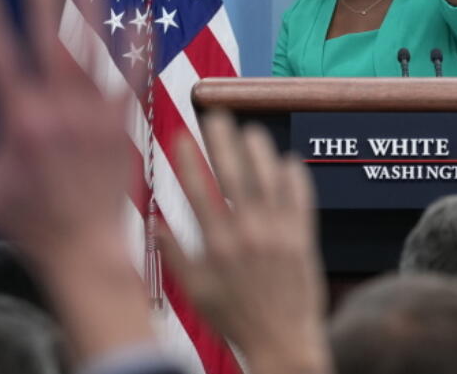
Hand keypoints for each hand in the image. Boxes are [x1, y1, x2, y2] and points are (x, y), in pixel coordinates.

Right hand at [0, 0, 152, 356]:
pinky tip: (139, 18)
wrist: (86, 247)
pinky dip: (136, 50)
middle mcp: (59, 113)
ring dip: (90, 13)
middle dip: (43, 2)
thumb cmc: (28, 222)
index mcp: (20, 124)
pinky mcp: (123, 124)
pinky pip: (132, 79)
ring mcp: (95, 116)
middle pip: (49, 46)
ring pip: (92, 54)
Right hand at [160, 112, 331, 373]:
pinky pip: (300, 200)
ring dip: (260, 151)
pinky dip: (295, 177)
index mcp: (217, 247)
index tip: (181, 135)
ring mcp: (279, 236)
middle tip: (218, 115)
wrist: (281, 342)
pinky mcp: (303, 240)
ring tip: (252, 130)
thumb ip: (174, 255)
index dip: (188, 161)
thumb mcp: (195, 292)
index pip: (199, 192)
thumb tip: (153, 224)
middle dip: (224, 141)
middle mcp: (248, 236)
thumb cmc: (234, 319)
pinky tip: (288, 160)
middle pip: (235, 176)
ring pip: (270, 181)